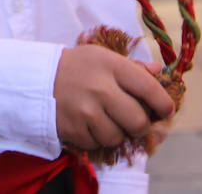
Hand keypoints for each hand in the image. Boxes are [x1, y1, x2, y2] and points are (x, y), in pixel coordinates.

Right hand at [53, 45, 175, 151]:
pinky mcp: (72, 129)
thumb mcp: (103, 57)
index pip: (149, 89)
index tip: (166, 110)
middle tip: (136, 122)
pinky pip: (97, 144)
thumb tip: (159, 72)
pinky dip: (97, 138)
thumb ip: (132, 67)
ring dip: (117, 133)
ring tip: (107, 120)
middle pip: (138, 121)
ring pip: (118, 137)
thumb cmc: (76, 66)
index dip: (164, 104)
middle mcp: (100, 88)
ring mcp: (85, 111)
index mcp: (111, 66)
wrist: (36, 77)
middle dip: (141, 125)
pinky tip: (89, 124)